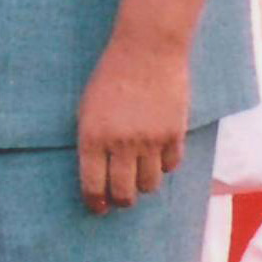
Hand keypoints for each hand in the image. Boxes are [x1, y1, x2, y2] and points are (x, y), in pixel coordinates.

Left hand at [75, 32, 190, 213]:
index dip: (95, 202)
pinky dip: (164, 167)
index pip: (93, 185)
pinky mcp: (175, 134)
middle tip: (120, 200)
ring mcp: (150, 140)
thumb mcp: (87, 110)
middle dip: (120, 201)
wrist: (146, 52)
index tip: (98, 208)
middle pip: (123, 192)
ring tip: (138, 179)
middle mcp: (121, 144)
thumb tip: (97, 175)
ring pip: (149, 184)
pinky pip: (171, 165)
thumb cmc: (109, 79)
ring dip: (142, 186)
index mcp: (92, 138)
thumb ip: (91, 142)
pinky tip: (157, 160)